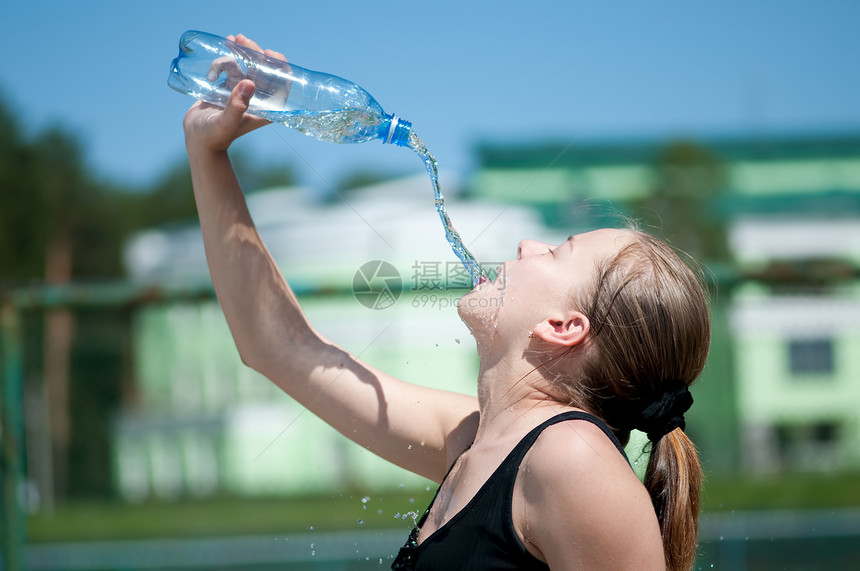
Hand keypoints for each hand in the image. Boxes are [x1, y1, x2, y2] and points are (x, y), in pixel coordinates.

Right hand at [183, 34, 287, 152]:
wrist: (196, 137)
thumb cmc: (213, 135)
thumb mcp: (225, 123)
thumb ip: (237, 106)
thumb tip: (249, 83)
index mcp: (267, 108)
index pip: (283, 83)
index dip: (280, 65)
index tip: (268, 53)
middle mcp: (259, 98)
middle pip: (265, 68)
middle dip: (255, 51)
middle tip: (241, 39)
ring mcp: (245, 91)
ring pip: (248, 64)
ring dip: (237, 53)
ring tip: (228, 43)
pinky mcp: (232, 86)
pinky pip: (233, 66)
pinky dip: (222, 62)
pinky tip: (212, 73)